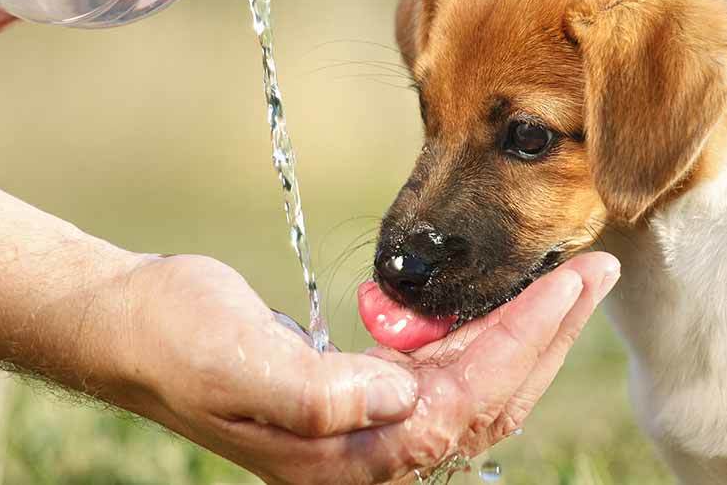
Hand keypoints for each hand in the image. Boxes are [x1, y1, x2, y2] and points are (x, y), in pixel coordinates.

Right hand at [98, 252, 618, 483]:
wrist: (129, 328)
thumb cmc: (172, 337)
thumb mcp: (230, 360)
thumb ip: (313, 394)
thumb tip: (396, 398)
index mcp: (342, 456)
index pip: (460, 403)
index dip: (521, 342)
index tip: (568, 282)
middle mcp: (364, 454)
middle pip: (486, 401)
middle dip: (547, 335)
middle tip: (597, 269)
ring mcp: (365, 429)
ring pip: (475, 387)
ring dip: (527, 332)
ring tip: (571, 278)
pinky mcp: (360, 397)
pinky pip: (445, 373)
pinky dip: (484, 334)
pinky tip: (508, 302)